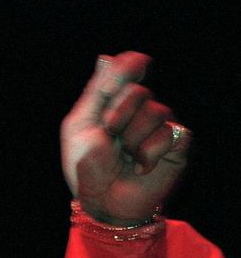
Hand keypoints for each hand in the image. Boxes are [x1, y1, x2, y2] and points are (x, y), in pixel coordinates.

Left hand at [60, 51, 190, 224]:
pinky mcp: (176, 146)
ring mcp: (159, 127)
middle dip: (117, 115)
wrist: (102, 200)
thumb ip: (96, 91)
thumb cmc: (86, 166)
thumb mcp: (81, 125)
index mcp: (112, 104)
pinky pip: (169, 133)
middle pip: (138, 91)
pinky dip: (148, 152)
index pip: (128, 71)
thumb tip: (105, 56)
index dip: (130, 65)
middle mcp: (138, 111)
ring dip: (131, 138)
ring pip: (155, 111)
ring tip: (124, 156)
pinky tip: (139, 166)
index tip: (137, 63)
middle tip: (109, 136)